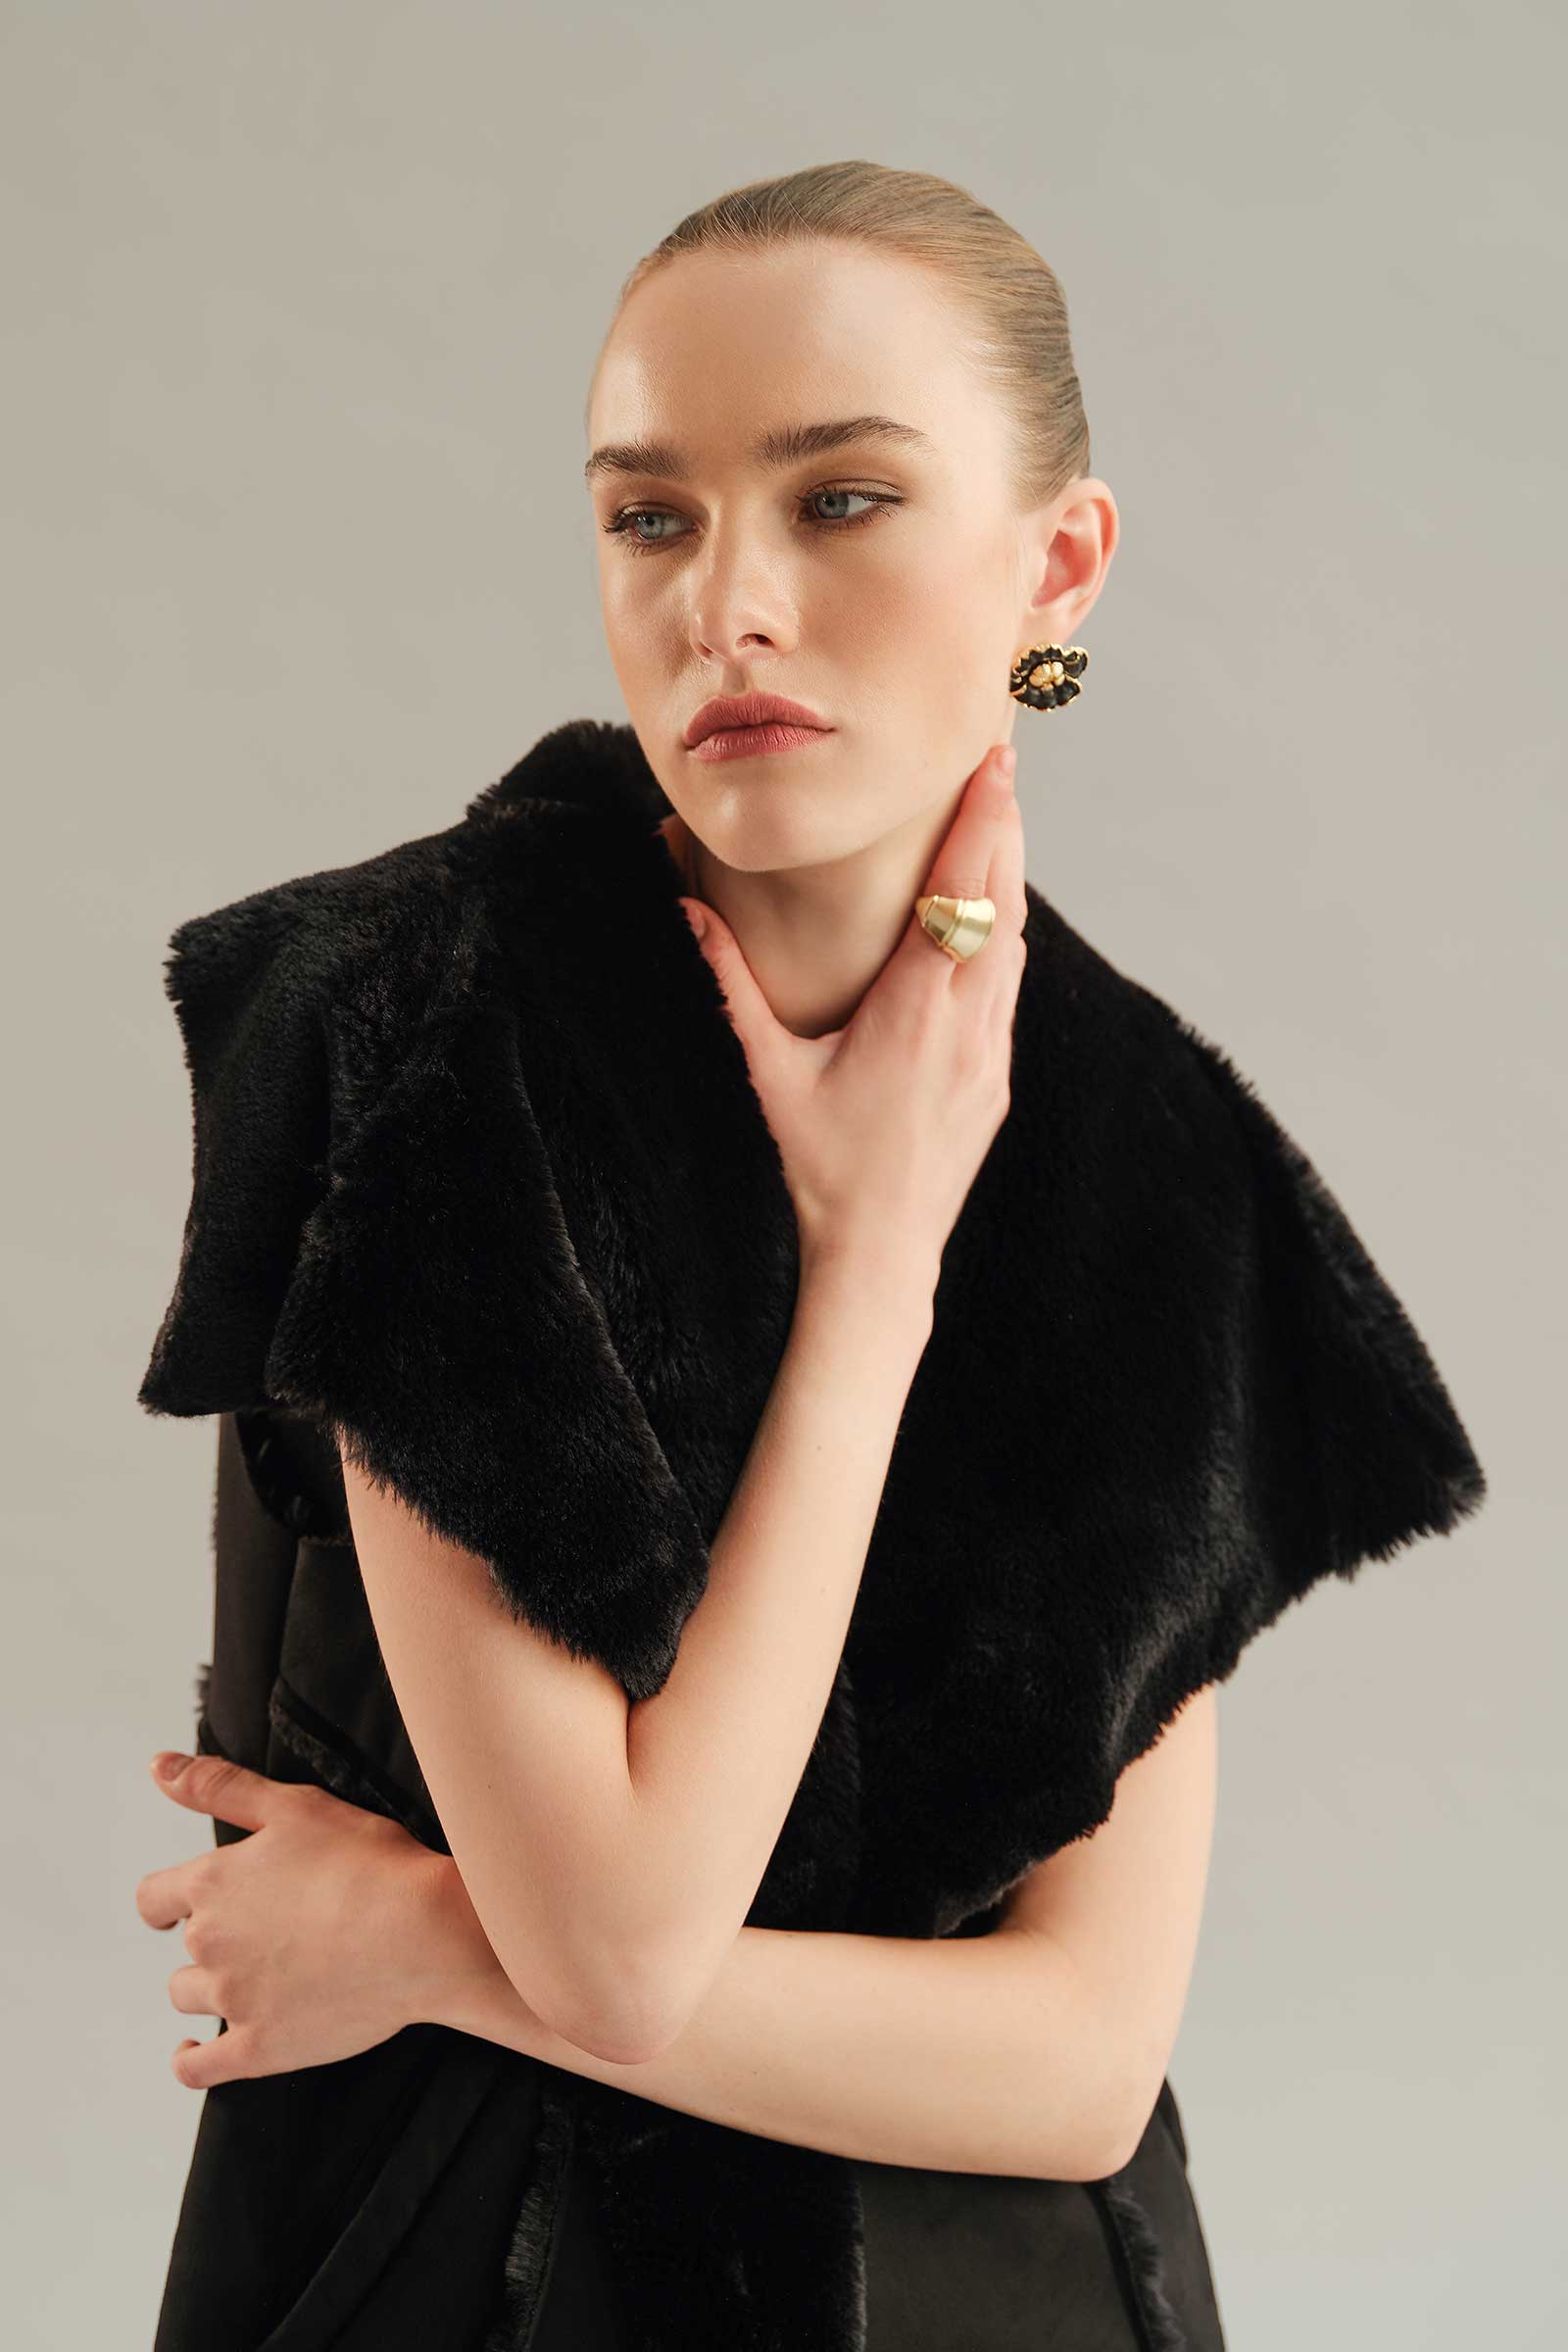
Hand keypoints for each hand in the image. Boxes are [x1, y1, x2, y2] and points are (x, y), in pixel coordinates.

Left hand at [135, 1749, 491, 2087]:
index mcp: (213, 1883)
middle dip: (213, 1939)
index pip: (153, 1898)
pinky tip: (194, 2055)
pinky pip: (199, 2068)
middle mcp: (211, 1943)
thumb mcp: (293, 1805)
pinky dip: (190, 2062)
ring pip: (190, 1999)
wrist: (421, 1933)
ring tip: (254, 1979)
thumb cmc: (367, 1861)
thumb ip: (219, 1787)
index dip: (166, 1901)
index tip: (178, 1906)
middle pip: (184, 1949)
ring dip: (211, 1989)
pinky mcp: (261, 2047)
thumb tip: (157, 1767)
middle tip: (263, 1932)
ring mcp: (233, 2000)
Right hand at [679, 742, 1026, 1278]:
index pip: (961, 892)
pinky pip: (1008, 988)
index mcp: (919, 1013)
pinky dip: (1000, 936)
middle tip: (999, 760)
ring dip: (1005, 880)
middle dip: (1002, 828)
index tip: (993, 759)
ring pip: (1014, 945)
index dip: (980, 819)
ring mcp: (990, 1058)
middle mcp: (969, 1028)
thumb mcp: (764, 1076)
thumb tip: (684, 908)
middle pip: (1003, 902)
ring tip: (995, 822)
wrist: (876, 1265)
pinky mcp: (993, 1084)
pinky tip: (983, 922)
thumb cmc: (816, 1175)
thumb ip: (726, 985)